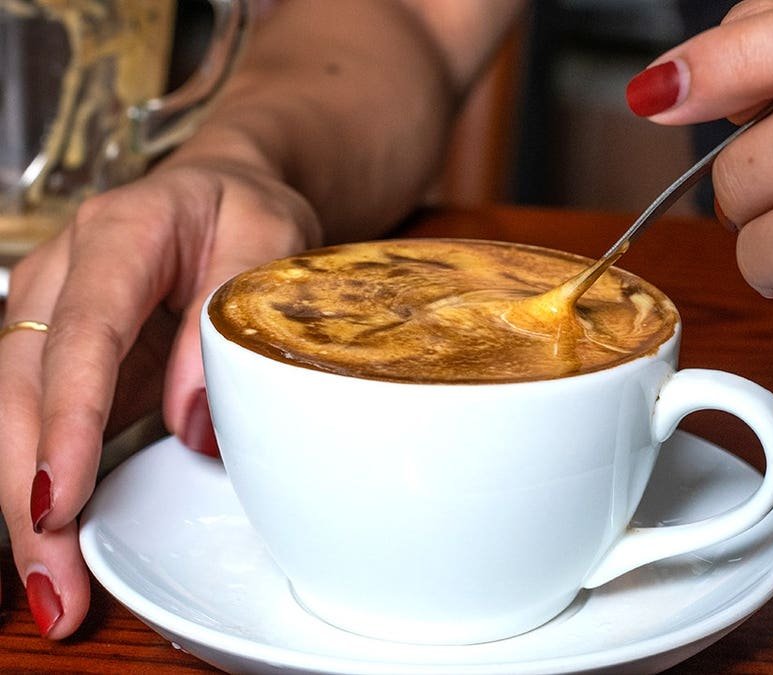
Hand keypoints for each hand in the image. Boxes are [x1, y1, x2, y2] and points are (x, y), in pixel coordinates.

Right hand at [0, 158, 319, 636]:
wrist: (225, 192)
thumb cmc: (249, 213)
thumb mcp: (271, 240)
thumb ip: (229, 319)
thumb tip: (192, 425)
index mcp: (119, 235)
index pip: (81, 334)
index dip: (68, 420)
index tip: (60, 496)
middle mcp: (62, 276)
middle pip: (22, 386)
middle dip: (28, 489)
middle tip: (55, 580)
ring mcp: (49, 318)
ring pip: (12, 413)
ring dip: (25, 505)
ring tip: (55, 590)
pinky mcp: (59, 358)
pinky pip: (36, 425)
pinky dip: (41, 487)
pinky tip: (53, 547)